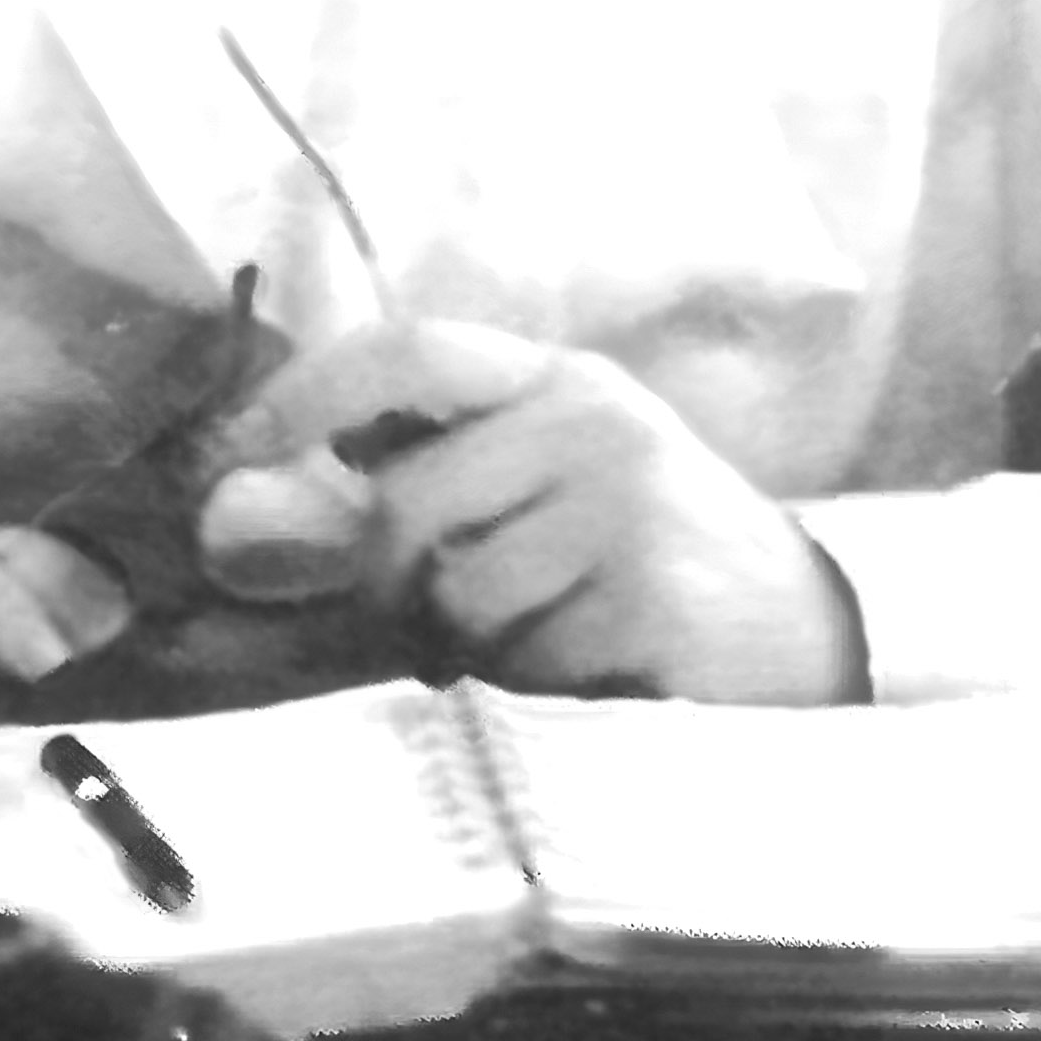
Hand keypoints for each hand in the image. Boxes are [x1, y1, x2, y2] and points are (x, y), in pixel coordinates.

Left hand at [200, 322, 869, 705]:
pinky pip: (524, 663)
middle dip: (389, 586)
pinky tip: (597, 672)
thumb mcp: (549, 490)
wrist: (812, 632)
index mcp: (557, 381)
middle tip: (436, 626)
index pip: (412, 349)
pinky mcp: (653, 596)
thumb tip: (245, 520)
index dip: (309, 393)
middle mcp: (593, 422)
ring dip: (474, 649)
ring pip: (458, 594)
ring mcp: (629, 506)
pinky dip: (538, 690)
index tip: (228, 451)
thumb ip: (422, 481)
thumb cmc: (645, 564)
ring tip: (549, 640)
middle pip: (405, 505)